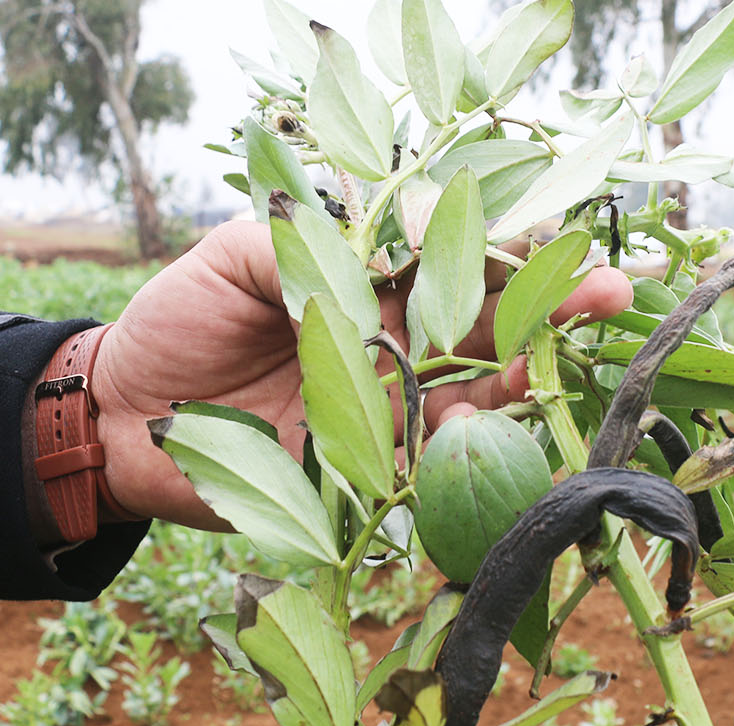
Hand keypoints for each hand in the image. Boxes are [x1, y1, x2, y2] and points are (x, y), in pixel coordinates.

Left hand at [91, 220, 631, 528]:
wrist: (125, 419)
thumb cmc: (178, 322)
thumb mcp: (232, 256)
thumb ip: (306, 245)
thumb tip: (387, 251)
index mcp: (371, 285)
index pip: (454, 262)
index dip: (511, 254)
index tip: (562, 244)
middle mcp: (396, 345)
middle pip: (487, 327)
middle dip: (551, 310)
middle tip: (609, 295)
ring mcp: (390, 410)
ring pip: (475, 396)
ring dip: (520, 384)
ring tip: (551, 371)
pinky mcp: (372, 474)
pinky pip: (432, 465)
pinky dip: (467, 455)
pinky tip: (488, 437)